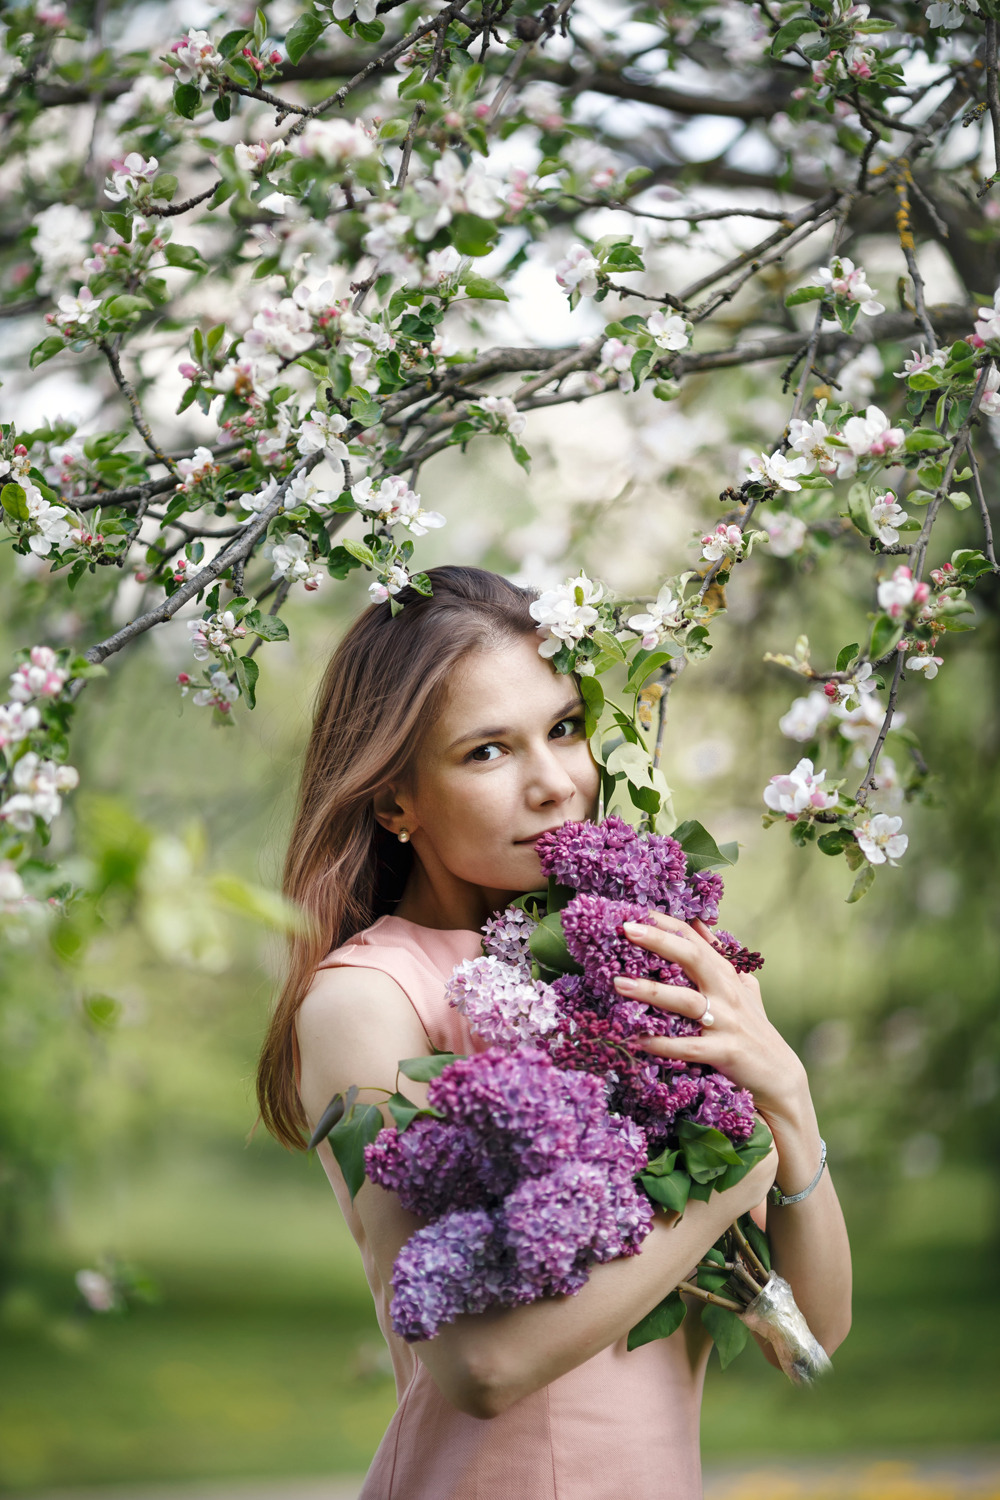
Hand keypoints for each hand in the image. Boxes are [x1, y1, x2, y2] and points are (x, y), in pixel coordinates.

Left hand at [613, 912, 809, 1126]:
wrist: (779, 1076)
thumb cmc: (754, 1028)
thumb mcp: (742, 987)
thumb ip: (720, 956)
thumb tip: (699, 924)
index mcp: (726, 974)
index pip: (694, 939)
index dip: (666, 923)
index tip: (635, 910)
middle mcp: (726, 992)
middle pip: (692, 957)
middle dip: (659, 941)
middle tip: (626, 929)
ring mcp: (726, 1022)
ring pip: (686, 1000)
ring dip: (651, 991)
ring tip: (619, 984)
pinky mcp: (724, 1052)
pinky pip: (689, 1046)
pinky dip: (663, 1044)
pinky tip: (638, 1040)